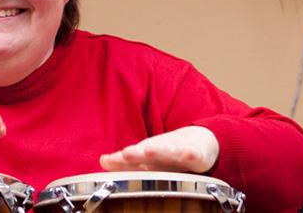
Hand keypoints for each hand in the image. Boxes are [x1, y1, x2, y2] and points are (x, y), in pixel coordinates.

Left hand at [99, 126, 218, 172]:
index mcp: (148, 154)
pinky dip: (190, 154)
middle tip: (125, 154)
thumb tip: (102, 161)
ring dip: (159, 151)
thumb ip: (125, 162)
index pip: (131, 158)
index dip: (119, 160)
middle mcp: (162, 151)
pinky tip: (187, 154)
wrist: (201, 141)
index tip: (107, 161)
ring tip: (149, 151)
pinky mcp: (197, 155)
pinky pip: (194, 156)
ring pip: (169, 152)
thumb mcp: (148, 158)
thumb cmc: (170, 154)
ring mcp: (179, 151)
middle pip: (147, 152)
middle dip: (136, 153)